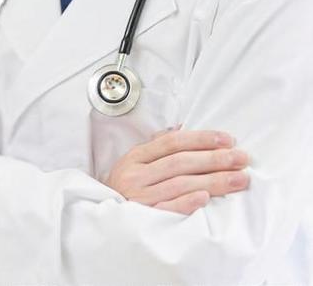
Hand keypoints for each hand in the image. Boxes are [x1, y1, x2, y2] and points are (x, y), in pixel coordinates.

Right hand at [106, 130, 249, 214]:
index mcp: (136, 157)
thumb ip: (156, 146)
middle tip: (242, 159)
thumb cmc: (125, 186)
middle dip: (215, 159)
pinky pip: (167, 209)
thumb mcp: (134, 162)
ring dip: (213, 181)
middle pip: (180, 162)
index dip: (201, 139)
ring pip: (180, 184)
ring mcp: (139, 197)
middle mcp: (136, 175)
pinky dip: (186, 203)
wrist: (103, 217)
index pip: (172, 143)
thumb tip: (182, 128)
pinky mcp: (143, 218)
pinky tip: (205, 198)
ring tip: (239, 179)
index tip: (228, 140)